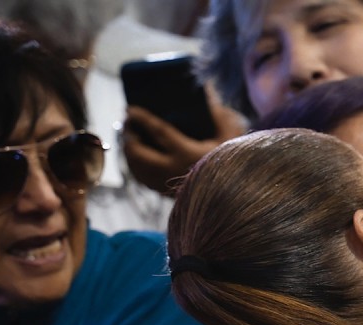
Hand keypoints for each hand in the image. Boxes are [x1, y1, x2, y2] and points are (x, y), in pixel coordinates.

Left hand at [123, 89, 245, 194]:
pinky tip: (135, 156)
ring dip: (129, 151)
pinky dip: (134, 165)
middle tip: (127, 122)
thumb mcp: (231, 136)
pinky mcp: (166, 194)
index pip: (158, 132)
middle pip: (138, 153)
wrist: (235, 194)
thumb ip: (221, 115)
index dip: (141, 119)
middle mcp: (173, 170)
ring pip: (136, 168)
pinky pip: (142, 179)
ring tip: (129, 137)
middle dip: (128, 136)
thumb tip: (206, 92)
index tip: (130, 109)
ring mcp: (167, 185)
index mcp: (187, 153)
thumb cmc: (234, 162)